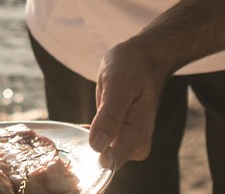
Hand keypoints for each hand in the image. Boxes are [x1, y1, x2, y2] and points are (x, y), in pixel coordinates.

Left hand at [87, 40, 172, 169]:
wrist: (143, 60)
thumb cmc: (132, 68)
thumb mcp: (118, 85)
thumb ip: (109, 117)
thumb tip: (97, 147)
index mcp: (138, 134)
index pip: (111, 163)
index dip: (89, 155)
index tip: (80, 134)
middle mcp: (136, 144)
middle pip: (104, 161)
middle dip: (87, 147)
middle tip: (84, 122)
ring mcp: (129, 141)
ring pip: (101, 154)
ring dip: (88, 141)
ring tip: (89, 119)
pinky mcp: (122, 137)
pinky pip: (102, 145)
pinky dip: (91, 137)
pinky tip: (89, 124)